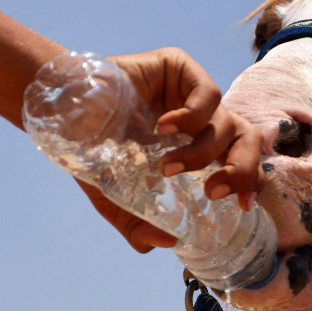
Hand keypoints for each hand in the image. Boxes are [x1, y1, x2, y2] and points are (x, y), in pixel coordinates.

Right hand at [80, 47, 264, 252]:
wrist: (61, 109)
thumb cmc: (92, 150)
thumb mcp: (115, 195)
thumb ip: (138, 223)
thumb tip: (165, 243)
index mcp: (197, 144)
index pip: (240, 159)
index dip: (250, 180)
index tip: (243, 205)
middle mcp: (201, 118)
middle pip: (246, 141)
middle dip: (240, 170)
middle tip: (213, 192)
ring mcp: (191, 92)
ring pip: (228, 122)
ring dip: (203, 153)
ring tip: (167, 167)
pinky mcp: (180, 67)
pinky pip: (207, 94)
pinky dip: (192, 116)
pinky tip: (164, 128)